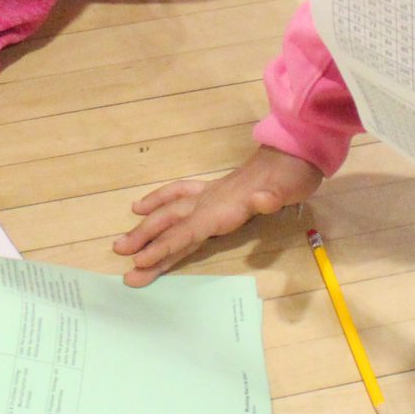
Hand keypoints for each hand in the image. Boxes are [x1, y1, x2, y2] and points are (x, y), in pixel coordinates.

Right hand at [115, 146, 323, 286]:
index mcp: (225, 208)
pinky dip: (158, 200)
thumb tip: (259, 201)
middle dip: (144, 239)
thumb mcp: (289, 189)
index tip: (140, 262)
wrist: (295, 151)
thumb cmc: (292, 177)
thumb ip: (272, 198)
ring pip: (169, 211)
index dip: (163, 247)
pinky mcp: (213, 191)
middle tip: (119, 253)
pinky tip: (142, 206)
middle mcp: (210, 201)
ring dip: (145, 227)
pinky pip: (178, 195)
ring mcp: (209, 194)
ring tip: (121, 242)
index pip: (187, 232)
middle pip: (170, 222)